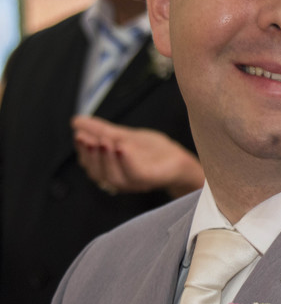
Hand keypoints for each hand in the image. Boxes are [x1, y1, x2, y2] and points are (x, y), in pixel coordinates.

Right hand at [72, 116, 203, 197]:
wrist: (182, 159)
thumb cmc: (154, 151)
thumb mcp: (125, 136)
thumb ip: (102, 130)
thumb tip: (75, 121)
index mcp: (111, 170)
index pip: (90, 165)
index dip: (82, 151)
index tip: (78, 134)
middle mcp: (121, 180)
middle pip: (98, 173)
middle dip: (91, 154)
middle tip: (87, 137)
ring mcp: (136, 182)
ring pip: (113, 177)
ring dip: (106, 158)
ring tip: (104, 140)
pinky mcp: (151, 179)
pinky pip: (135, 174)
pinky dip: (126, 161)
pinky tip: (122, 148)